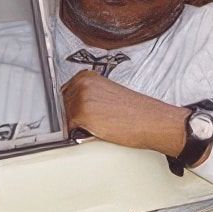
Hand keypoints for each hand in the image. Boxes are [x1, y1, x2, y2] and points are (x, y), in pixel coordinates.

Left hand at [61, 70, 190, 156]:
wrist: (151, 120)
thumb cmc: (135, 111)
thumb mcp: (107, 94)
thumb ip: (88, 96)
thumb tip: (72, 109)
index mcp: (88, 76)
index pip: (64, 93)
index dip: (68, 107)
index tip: (73, 115)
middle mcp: (82, 83)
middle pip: (61, 106)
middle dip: (70, 117)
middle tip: (88, 125)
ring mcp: (81, 97)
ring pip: (64, 118)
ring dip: (74, 127)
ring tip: (96, 127)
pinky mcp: (82, 114)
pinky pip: (68, 129)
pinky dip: (77, 135)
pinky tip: (94, 132)